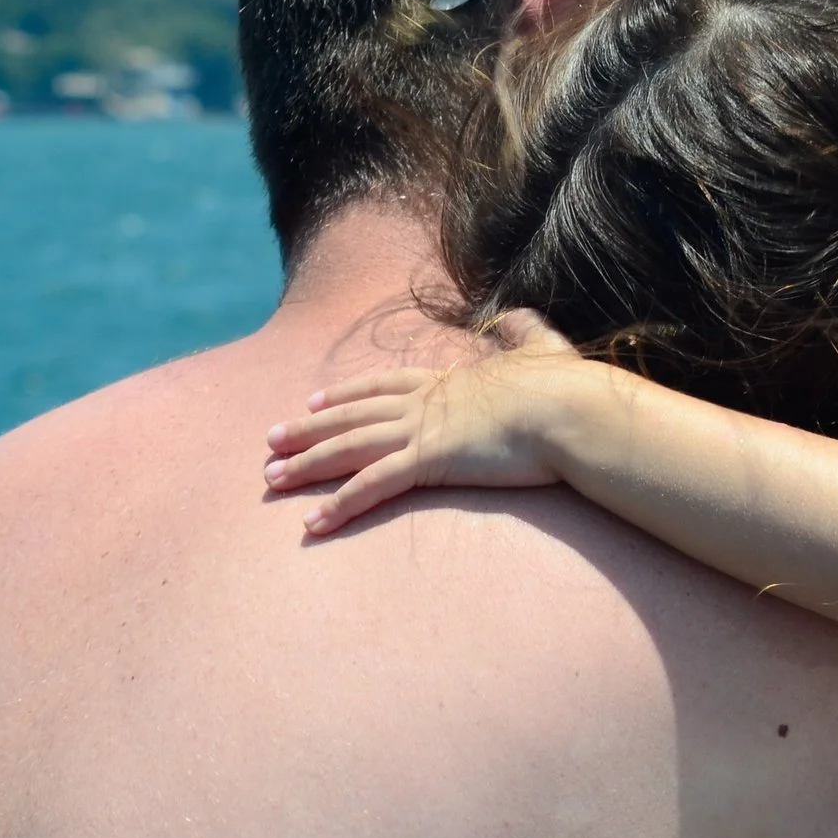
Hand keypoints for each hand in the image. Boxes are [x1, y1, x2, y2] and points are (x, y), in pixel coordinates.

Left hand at [262, 331, 580, 534]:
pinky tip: (312, 526)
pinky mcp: (429, 461)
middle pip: (352, 415)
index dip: (346, 393)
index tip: (313, 400)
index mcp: (449, 380)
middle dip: (307, 429)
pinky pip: (372, 487)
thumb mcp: (544, 349)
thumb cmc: (563, 386)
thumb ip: (523, 330)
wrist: (568, 407)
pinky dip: (339, 506)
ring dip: (307, 464)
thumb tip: (514, 311)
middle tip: (269, 441)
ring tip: (271, 478)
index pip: (383, 385)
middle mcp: (425, 402)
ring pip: (349, 448)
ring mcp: (423, 430)